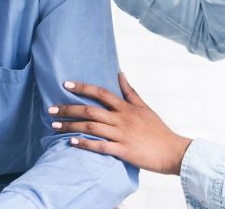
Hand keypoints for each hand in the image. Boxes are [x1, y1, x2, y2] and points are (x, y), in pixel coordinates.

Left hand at [50, 72, 192, 175]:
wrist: (173, 152)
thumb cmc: (158, 130)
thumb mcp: (145, 107)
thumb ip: (130, 91)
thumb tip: (120, 73)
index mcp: (126, 107)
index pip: (101, 92)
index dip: (82, 87)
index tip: (65, 84)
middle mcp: (122, 118)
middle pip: (90, 109)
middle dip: (69, 108)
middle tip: (51, 110)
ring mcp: (122, 135)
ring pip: (92, 127)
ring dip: (71, 126)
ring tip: (55, 126)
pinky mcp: (124, 151)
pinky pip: (100, 146)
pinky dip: (85, 144)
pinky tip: (72, 143)